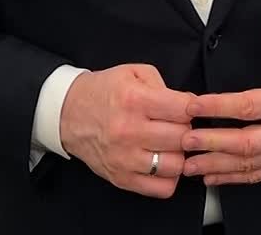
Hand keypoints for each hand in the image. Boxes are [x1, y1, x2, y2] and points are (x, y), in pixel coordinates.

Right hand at [59, 64, 192, 197]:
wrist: (68, 114)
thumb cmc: (103, 91)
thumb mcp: (132, 72)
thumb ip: (163, 84)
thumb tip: (189, 103)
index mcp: (134, 100)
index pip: (182, 109)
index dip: (192, 107)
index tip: (188, 107)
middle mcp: (129, 131)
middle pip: (182, 138)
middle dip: (187, 129)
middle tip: (179, 124)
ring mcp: (125, 159)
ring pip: (175, 165)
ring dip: (179, 154)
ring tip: (171, 143)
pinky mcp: (122, 179)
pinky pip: (162, 188)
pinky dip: (170, 177)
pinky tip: (163, 162)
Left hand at [181, 15, 260, 186]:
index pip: (250, 106)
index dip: (220, 107)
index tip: (194, 104)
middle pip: (248, 143)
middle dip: (213, 143)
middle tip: (185, 139)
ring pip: (251, 164)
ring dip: (218, 166)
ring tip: (189, 164)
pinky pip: (259, 174)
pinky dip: (234, 178)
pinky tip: (211, 176)